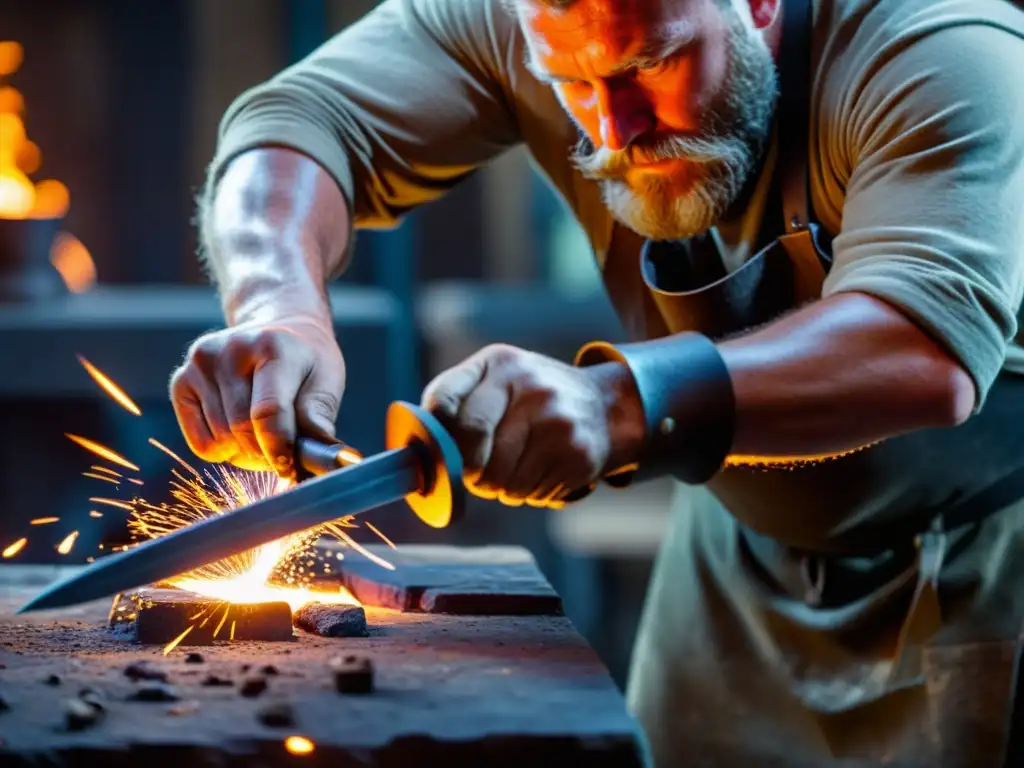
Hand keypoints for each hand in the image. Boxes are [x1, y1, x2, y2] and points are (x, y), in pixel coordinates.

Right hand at [170, 314, 344, 476]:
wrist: (275, 330)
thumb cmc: (304, 361)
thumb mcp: (326, 380)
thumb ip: (318, 417)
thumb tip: (315, 458)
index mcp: (272, 346)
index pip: (268, 411)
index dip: (279, 448)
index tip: (290, 467)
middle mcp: (230, 350)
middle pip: (242, 431)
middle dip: (265, 453)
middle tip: (282, 451)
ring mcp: (200, 364)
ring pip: (222, 441)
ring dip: (246, 453)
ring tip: (263, 435)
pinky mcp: (180, 381)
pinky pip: (200, 444)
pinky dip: (223, 450)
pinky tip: (238, 431)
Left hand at [421, 344, 644, 507]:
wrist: (605, 406)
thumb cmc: (531, 398)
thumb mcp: (495, 379)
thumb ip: (454, 404)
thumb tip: (416, 454)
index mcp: (499, 364)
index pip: (444, 404)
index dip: (434, 439)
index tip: (436, 456)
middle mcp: (529, 387)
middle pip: (471, 454)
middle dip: (468, 471)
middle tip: (477, 469)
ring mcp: (556, 421)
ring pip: (498, 481)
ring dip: (498, 485)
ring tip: (516, 464)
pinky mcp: (577, 455)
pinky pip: (528, 494)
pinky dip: (526, 491)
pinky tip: (540, 468)